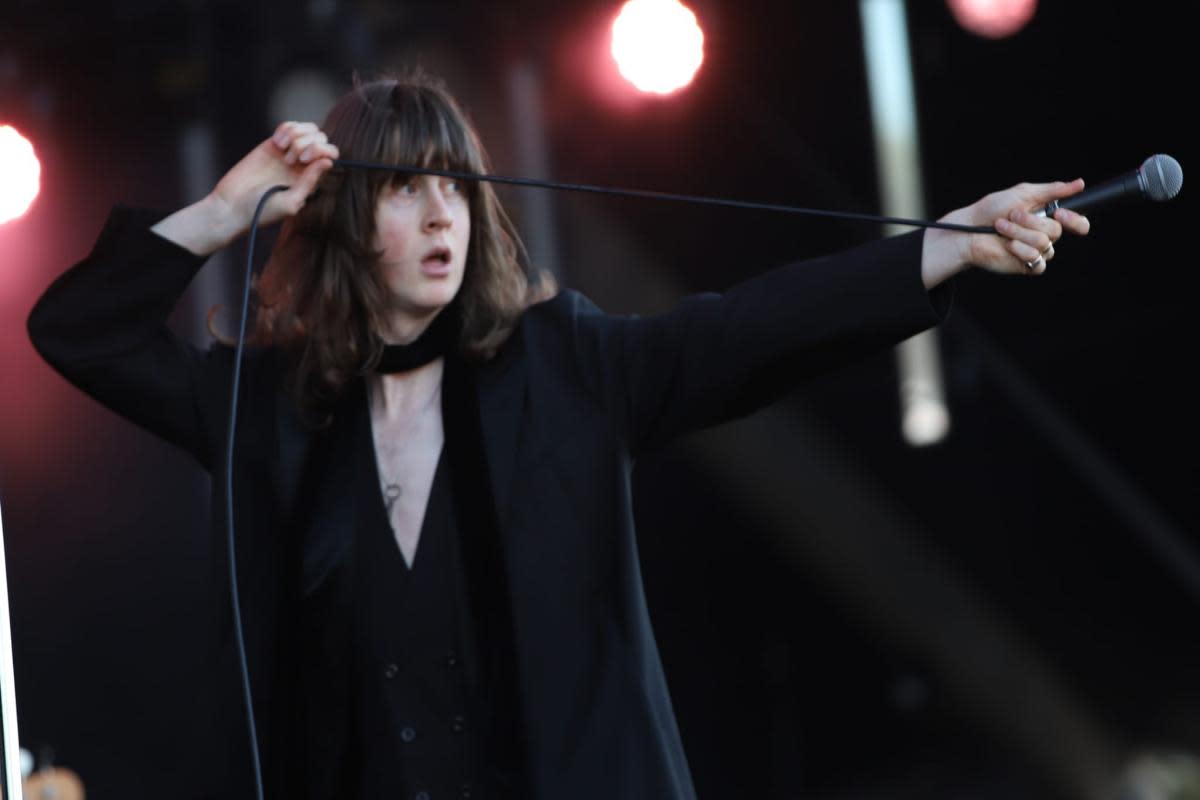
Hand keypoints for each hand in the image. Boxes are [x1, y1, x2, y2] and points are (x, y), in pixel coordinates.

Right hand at [152, 122, 339, 254]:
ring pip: (308, 129)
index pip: (330, 155)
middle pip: (321, 139)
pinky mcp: (272, 145)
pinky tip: (276, 143)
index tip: (304, 162)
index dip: (322, 152)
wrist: (232, 205)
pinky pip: (288, 126)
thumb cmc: (262, 211)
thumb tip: (328, 162)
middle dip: (309, 143)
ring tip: (282, 151)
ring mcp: (288, 153)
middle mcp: (303, 165)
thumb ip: (310, 182)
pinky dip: (286, 129)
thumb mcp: (291, 202)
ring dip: (297, 135)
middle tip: (290, 160)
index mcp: (312, 179)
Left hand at [954, 179, 1092, 274]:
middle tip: (1012, 215)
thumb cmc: (991, 210)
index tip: (1059, 212)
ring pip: (1043, 244)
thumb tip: (1080, 184)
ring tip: (1001, 227)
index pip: (1078, 223)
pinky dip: (1020, 251)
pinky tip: (1007, 245)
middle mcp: (1044, 234)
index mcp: (1048, 217)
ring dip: (1019, 233)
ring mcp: (1036, 251)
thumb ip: (1053, 190)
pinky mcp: (1026, 265)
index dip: (1075, 220)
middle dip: (1030, 221)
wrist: (969, 229)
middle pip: (1056, 231)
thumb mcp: (1023, 193)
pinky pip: (1037, 261)